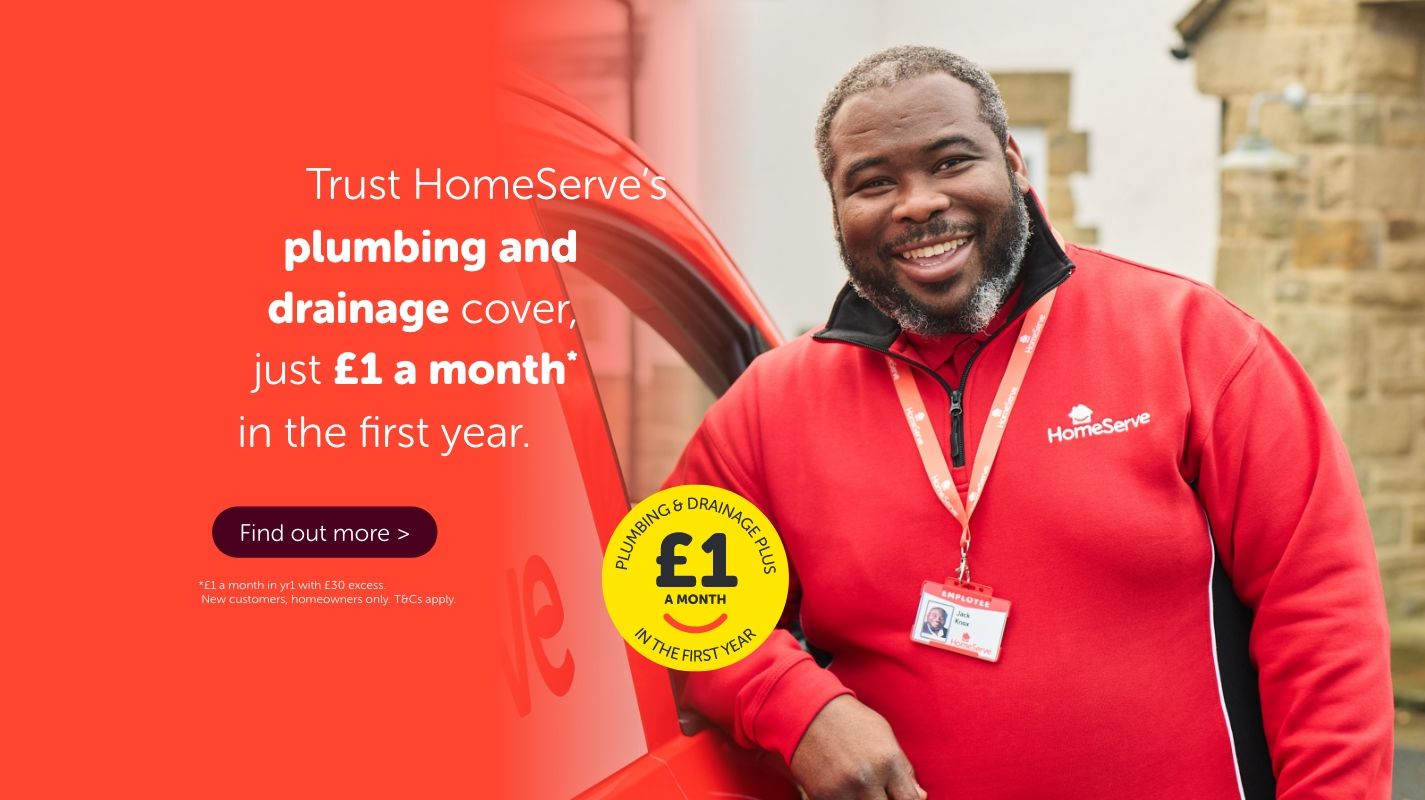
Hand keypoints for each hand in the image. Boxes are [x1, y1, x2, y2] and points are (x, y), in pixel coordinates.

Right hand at [789, 695, 926, 799]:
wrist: (807, 711)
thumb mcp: (885, 736)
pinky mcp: (821, 797)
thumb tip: (921, 797)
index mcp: (888, 761)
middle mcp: (867, 779)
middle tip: (881, 792)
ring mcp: (842, 790)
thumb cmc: (851, 721)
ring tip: (863, 789)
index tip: (902, 797)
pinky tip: (846, 790)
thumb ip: (904, 769)